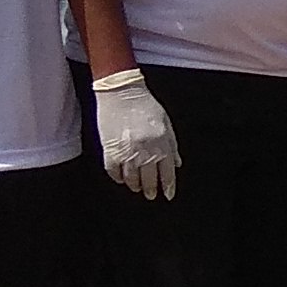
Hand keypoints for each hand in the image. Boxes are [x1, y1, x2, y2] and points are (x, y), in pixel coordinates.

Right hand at [92, 69, 180, 201]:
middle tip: (150, 195)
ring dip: (135, 185)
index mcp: (161, 143)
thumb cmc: (145, 104)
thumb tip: (176, 164)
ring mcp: (126, 150)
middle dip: (151, 189)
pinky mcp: (109, 149)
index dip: (168, 186)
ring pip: (131, 178)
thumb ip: (172, 145)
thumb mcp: (166, 122)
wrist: (121, 91)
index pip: (167, 172)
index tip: (167, 194)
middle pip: (149, 178)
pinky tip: (121, 179)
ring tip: (137, 188)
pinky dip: (117, 177)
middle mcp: (145, 149)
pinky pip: (113, 170)